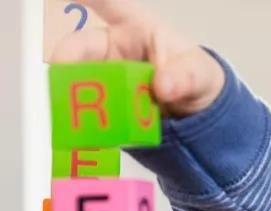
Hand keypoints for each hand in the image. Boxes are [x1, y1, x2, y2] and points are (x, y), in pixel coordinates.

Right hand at [50, 0, 224, 117]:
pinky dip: (85, 123)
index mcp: (135, 29)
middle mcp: (111, 50)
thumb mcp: (200, 74)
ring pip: (78, 83)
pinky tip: (88, 134)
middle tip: (66, 76)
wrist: (198, 115)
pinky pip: (87, 112)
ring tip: (79, 113)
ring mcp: (104, 79)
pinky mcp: (103, 106)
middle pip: (81, 49)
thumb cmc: (196, 77)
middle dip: (69, 61)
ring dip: (75, 97)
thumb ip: (186, 77)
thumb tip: (163, 86)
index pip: (110, 5)